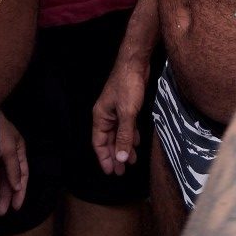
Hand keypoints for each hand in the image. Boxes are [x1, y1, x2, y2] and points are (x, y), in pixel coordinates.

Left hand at [0, 111, 28, 215]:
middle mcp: (11, 155)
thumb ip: (13, 167)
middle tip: (3, 212)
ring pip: (3, 178)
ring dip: (1, 193)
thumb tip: (18, 187)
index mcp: (19, 150)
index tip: (16, 206)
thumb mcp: (8, 148)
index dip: (21, 191)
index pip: (23, 174)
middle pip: (13, 179)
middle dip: (10, 196)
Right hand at [92, 58, 146, 175]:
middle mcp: (106, 115)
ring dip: (124, 146)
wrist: (136, 63)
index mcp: (101, 116)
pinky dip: (130, 135)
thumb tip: (121, 157)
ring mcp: (116, 110)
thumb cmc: (128, 85)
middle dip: (115, 155)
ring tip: (131, 160)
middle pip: (108, 140)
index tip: (112, 172)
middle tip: (122, 171)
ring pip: (118, 134)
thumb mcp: (127, 113)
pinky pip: (126, 126)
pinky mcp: (127, 106)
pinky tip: (136, 142)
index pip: (98, 143)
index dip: (104, 158)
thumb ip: (124, 135)